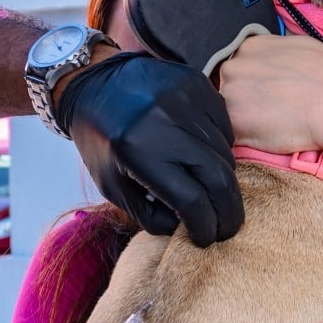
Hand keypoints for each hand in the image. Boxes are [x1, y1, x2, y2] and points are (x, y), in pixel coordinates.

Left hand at [57, 52, 243, 245]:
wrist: (94, 83)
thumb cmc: (102, 142)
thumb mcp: (112, 187)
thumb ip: (150, 215)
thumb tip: (188, 228)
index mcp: (138, 152)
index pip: (191, 200)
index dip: (204, 226)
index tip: (206, 239)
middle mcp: (165, 121)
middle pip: (219, 179)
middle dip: (228, 212)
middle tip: (227, 229)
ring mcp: (184, 99)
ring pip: (226, 154)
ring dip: (223, 182)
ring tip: (212, 194)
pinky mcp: (196, 84)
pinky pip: (225, 128)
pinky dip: (221, 150)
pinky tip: (205, 159)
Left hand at [217, 34, 322, 153]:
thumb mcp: (299, 46)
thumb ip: (274, 54)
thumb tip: (272, 63)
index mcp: (249, 47)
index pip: (238, 67)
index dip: (249, 85)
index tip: (263, 96)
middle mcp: (233, 66)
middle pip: (226, 88)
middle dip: (241, 101)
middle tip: (267, 113)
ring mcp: (230, 94)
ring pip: (224, 111)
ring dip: (240, 120)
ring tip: (269, 125)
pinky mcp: (233, 122)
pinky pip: (229, 134)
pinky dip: (243, 138)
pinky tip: (265, 136)